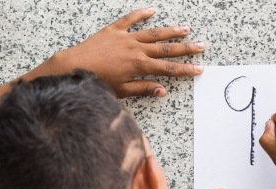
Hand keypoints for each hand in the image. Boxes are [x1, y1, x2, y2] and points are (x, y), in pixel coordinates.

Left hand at [48, 7, 204, 97]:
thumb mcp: (121, 91)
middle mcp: (135, 49)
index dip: (185, 69)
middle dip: (185, 48)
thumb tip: (161, 90)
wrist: (74, 66)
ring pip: (153, 33)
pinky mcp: (113, 30)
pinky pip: (130, 19)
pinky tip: (152, 10)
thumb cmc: (96, 81)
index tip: (198, 69)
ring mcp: (125, 37)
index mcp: (138, 66)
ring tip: (185, 29)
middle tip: (201, 46)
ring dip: (170, 31)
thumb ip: (143, 88)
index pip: (168, 69)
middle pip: (166, 49)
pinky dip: (141, 14)